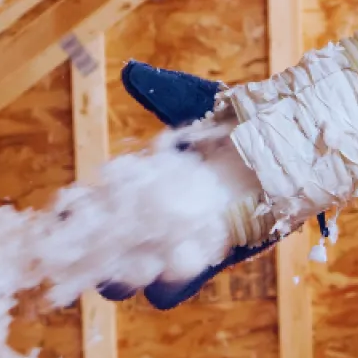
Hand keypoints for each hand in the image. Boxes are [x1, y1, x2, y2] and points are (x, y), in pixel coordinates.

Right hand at [99, 61, 283, 309]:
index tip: (68, 210)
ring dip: (129, 278)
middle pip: (110, 257)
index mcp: (144, 188)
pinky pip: (183, 284)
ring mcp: (184, 246)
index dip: (77, 214)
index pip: (97, 208)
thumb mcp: (197, 103)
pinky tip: (171, 264)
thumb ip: (164, 93)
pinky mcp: (214, 261)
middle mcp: (158, 223)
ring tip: (131, 265)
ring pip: (141, 280)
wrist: (289, 143)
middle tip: (95, 252)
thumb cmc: (241, 122)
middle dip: (97, 260)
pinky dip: (173, 280)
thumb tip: (131, 73)